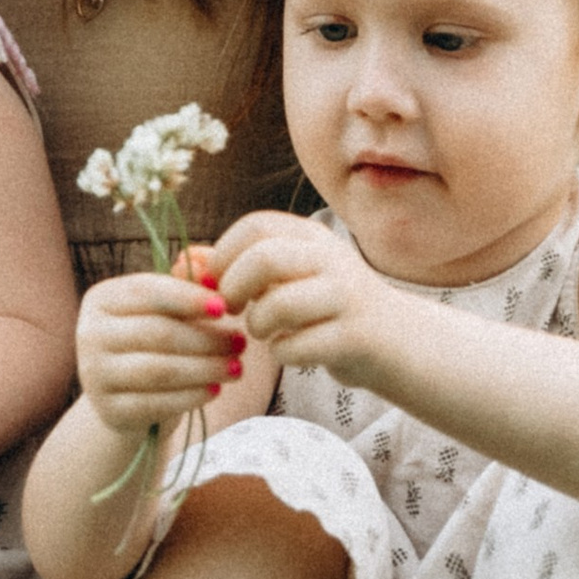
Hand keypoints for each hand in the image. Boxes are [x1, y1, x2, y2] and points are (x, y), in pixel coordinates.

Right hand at [75, 257, 242, 438]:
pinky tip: (215, 390)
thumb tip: (212, 265)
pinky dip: (191, 396)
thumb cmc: (153, 341)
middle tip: (241, 342)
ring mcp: (94, 374)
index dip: (188, 298)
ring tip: (237, 368)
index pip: (146, 291)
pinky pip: (156, 403)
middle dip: (206, 338)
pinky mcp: (107, 409)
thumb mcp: (165, 310)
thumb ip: (187, 285)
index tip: (225, 308)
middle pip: (157, 332)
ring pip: (159, 370)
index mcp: (101, 298)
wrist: (126, 395)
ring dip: (205, 368)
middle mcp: (89, 333)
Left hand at [208, 208, 387, 380]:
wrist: (395, 340)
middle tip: (233, 308)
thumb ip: (238, 266)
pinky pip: (296, 346)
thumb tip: (183, 261)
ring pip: (280, 305)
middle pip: (265, 259)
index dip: (225, 255)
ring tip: (262, 331)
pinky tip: (289, 349)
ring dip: (258, 324)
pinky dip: (281, 352)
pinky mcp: (353, 337)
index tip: (218, 282)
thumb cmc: (324, 307)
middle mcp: (332, 259)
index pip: (256, 225)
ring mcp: (346, 297)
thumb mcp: (288, 276)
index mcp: (312, 236)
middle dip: (236, 287)